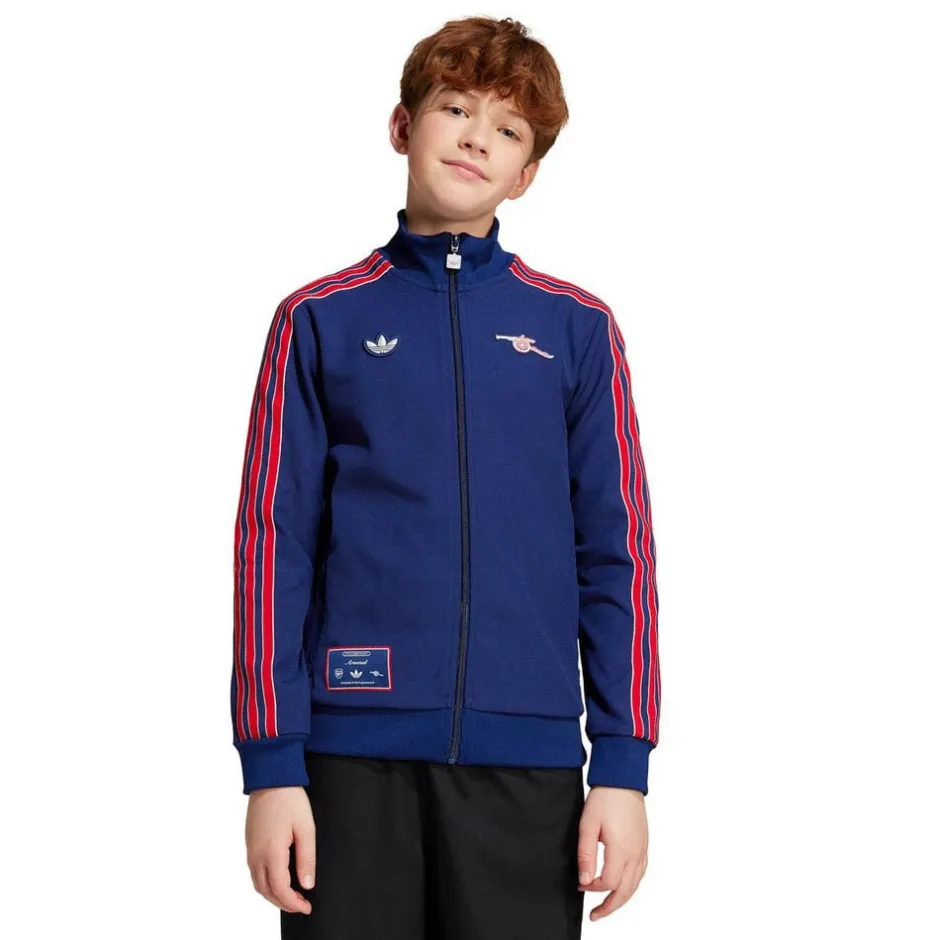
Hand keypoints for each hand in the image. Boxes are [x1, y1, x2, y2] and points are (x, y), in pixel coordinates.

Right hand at [245, 786, 316, 913]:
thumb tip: (307, 884)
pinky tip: (278, 879)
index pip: (280, 889)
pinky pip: (254, 872)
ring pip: (258, 884)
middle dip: (283, 903)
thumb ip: (306, 858)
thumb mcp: (306, 827)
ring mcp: (250, 849)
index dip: (293, 903)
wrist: (270, 778)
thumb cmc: (290, 799)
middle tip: (301, 905)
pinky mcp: (249, 843)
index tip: (307, 907)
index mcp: (271, 853)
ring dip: (273, 895)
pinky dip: (265, 883)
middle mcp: (256, 855)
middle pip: (266, 891)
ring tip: (291, 896)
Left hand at [577, 786, 648, 920]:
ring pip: (635, 885)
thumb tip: (585, 880)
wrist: (623, 779)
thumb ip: (586, 854)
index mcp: (621, 850)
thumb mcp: (588, 825)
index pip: (608, 883)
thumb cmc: (606, 798)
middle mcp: (636, 854)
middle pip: (625, 891)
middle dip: (610, 907)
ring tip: (608, 906)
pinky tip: (623, 886)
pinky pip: (640, 873)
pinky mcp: (644, 844)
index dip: (592, 888)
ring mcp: (642, 849)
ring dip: (621, 899)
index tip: (580, 884)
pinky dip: (631, 886)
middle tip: (596, 915)